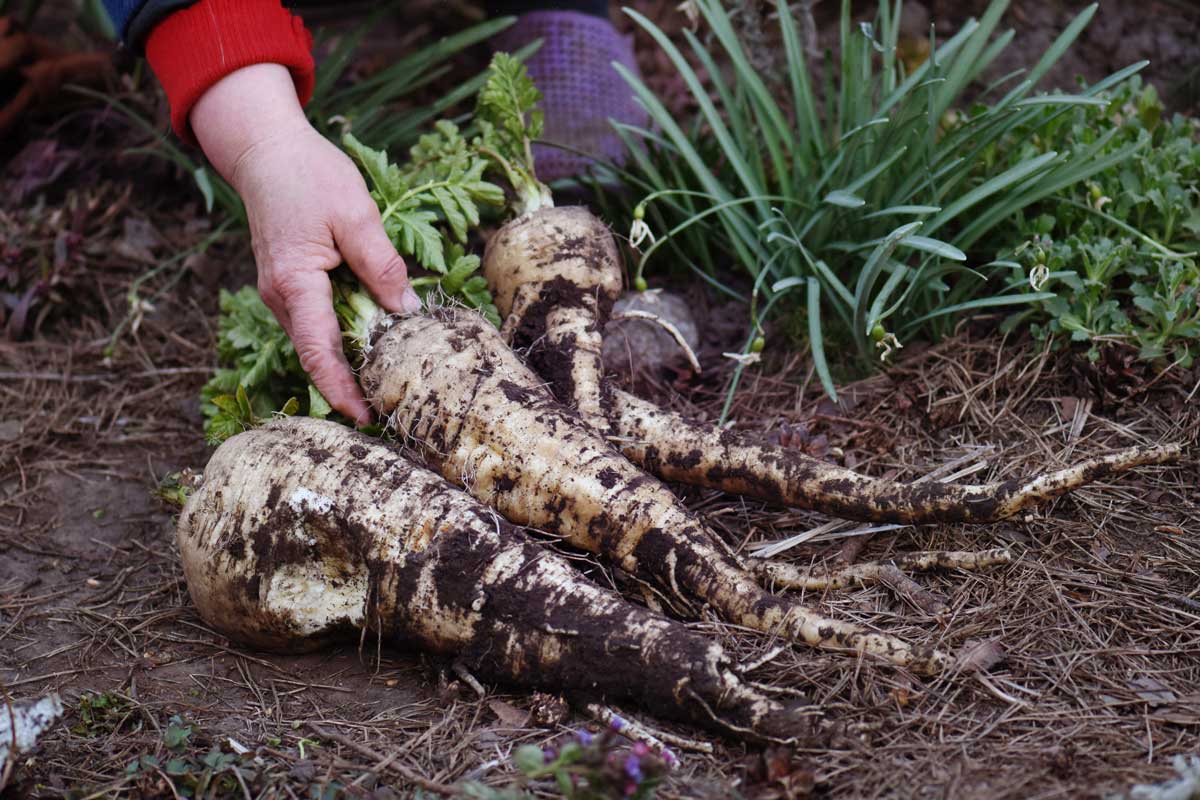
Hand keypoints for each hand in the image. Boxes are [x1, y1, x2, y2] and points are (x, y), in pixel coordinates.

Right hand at [191, 64, 420, 423]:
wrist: (266, 151)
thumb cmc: (309, 176)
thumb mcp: (357, 216)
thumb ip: (383, 267)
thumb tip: (408, 313)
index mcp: (294, 285)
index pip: (317, 353)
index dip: (341, 389)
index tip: (366, 416)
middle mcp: (281, 298)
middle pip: (318, 354)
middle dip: (352, 383)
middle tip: (394, 405)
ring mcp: (283, 294)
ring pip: (320, 339)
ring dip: (351, 359)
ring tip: (391, 381)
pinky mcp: (292, 286)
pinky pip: (319, 321)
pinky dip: (345, 335)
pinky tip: (376, 340)